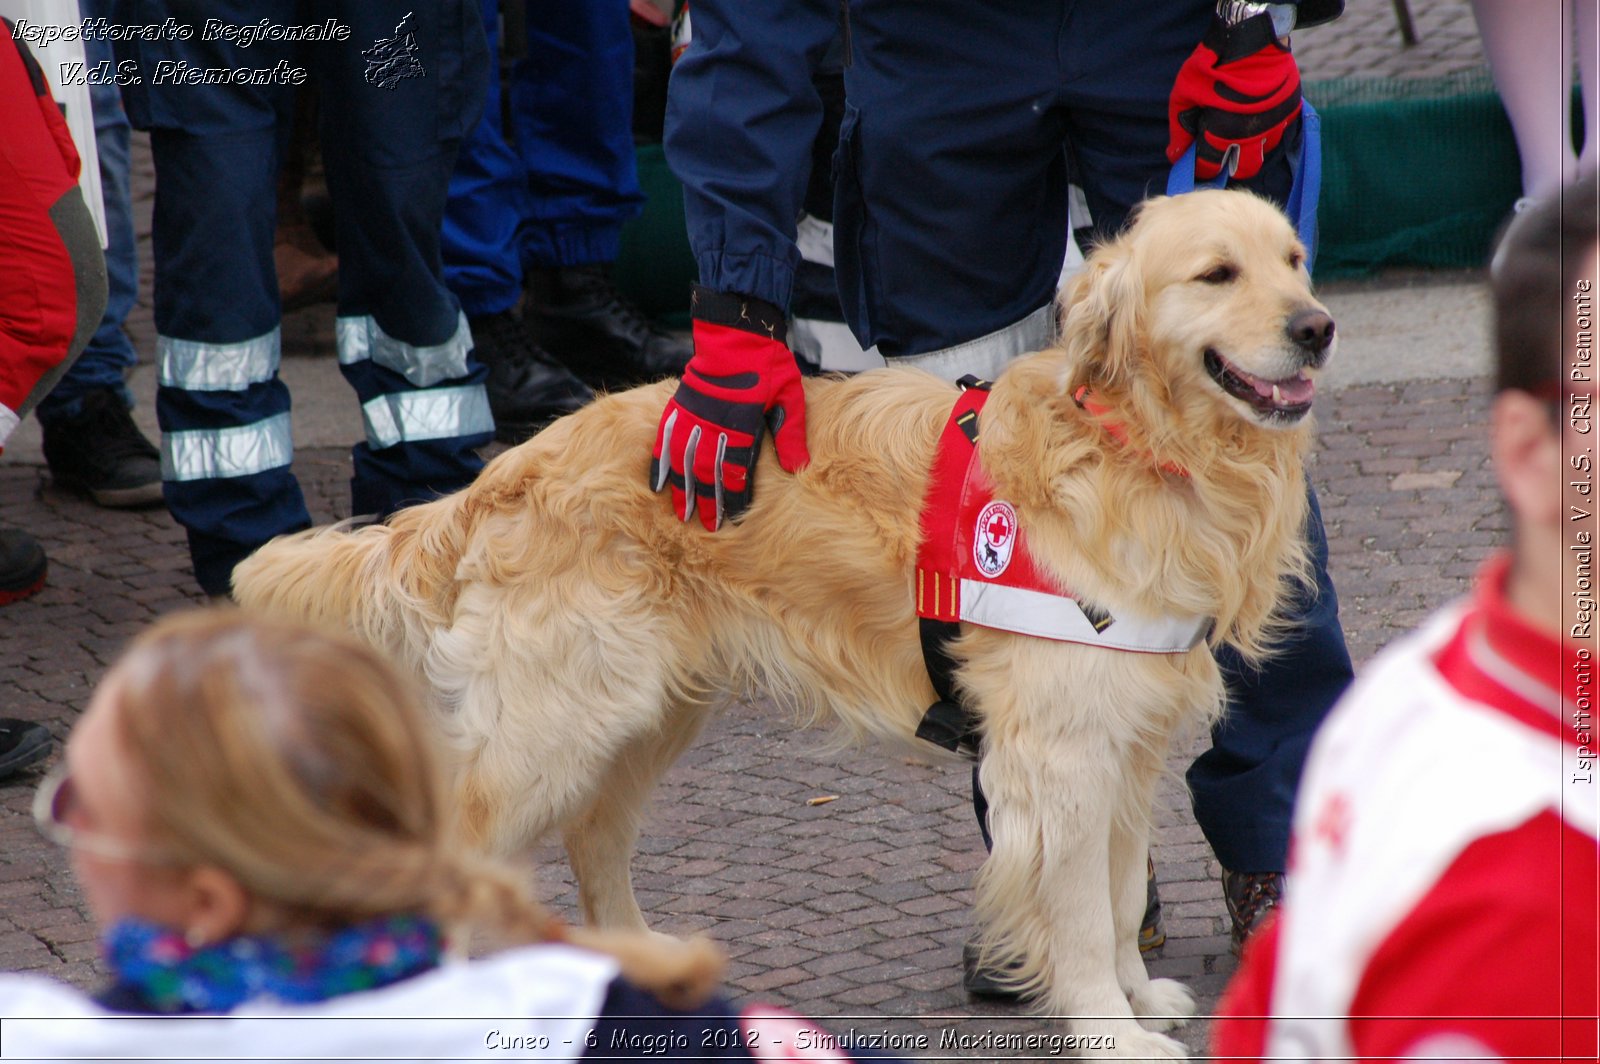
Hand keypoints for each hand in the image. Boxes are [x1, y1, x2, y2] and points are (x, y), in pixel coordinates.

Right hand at [649, 287, 808, 529]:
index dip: (734, 495)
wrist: (737, 330)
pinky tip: (655, 484)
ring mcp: (693, 416)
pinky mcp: (679, 406)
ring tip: (681, 514)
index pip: (736, 470)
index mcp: (743, 425)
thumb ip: (790, 433)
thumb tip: (796, 467)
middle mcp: (714, 425)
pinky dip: (659, 463)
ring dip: (682, 490)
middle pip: (707, 472)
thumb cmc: (768, 363)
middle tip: (706, 525)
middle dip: (707, 501)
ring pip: (683, 461)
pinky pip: (664, 440)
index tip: (733, 517)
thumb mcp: (789, 397)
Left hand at [1166, 13, 1302, 180]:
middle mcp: (1251, 135)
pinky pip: (1281, 128)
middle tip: (1223, 150)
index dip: (1201, 166)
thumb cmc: (1210, 65)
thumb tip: (1176, 155)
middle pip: (1245, 168)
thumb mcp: (1184, 95)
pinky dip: (1269, 127)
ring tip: (1241, 127)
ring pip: (1265, 149)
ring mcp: (1274, 122)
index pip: (1210, 167)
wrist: (1249, 35)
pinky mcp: (1290, 108)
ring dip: (1253, 145)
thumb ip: (1180, 129)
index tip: (1198, 160)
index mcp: (1222, 134)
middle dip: (1232, 164)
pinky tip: (1258, 114)